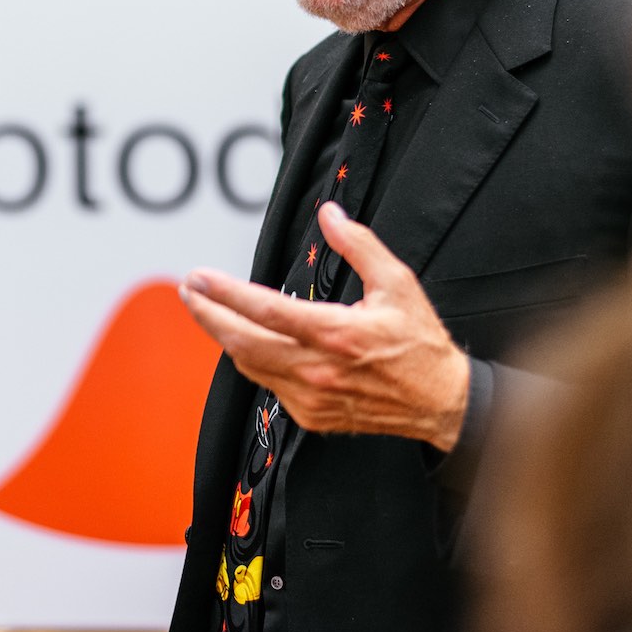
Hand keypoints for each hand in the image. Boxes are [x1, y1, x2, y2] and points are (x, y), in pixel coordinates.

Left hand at [179, 201, 470, 449]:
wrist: (441, 403)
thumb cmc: (420, 344)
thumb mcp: (397, 283)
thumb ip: (358, 245)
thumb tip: (330, 215)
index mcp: (337, 334)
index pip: (266, 311)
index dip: (226, 293)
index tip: (201, 278)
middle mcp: (318, 370)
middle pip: (242, 343)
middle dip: (207, 316)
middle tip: (190, 292)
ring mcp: (312, 397)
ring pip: (249, 366)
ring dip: (224, 337)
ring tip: (209, 312)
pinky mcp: (311, 415)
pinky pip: (268, 385)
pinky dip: (252, 360)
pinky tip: (248, 341)